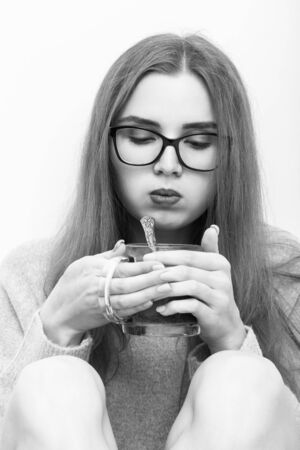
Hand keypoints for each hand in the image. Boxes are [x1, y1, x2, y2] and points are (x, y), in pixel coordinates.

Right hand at [40, 241, 170, 345]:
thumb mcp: (83, 264)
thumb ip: (106, 256)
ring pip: (128, 299)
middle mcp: (96, 286)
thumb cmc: (70, 285)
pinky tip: (151, 302)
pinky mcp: (103, 316)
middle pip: (127, 284)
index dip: (141, 266)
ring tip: (166, 288)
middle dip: (149, 279)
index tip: (159, 263)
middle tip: (168, 275)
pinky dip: (137, 307)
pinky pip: (123, 312)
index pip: (122, 268)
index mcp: (93, 270)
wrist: (58, 314)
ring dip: (148, 294)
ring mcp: (100, 303)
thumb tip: (123, 244)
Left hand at [143, 226, 245, 352]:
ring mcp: (220, 297)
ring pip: (190, 286)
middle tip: (146, 274)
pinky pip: (192, 306)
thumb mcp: (213, 272)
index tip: (147, 258)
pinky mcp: (214, 314)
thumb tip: (212, 228)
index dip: (167, 255)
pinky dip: (174, 306)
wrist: (227, 326)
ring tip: (153, 291)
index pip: (189, 255)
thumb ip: (209, 250)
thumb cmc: (213, 295)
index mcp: (220, 264)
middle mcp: (223, 278)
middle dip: (164, 271)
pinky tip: (162, 309)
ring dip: (168, 288)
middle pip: (188, 270)